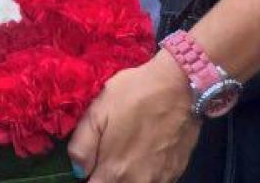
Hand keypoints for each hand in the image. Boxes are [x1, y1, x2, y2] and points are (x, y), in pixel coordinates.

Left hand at [68, 53, 200, 182]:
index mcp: (115, 170)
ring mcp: (161, 179)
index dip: (87, 177)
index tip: (88, 165)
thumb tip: (78, 170)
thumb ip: (82, 145)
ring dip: (126, 177)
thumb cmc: (134, 94)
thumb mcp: (97, 111)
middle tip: (104, 155)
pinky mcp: (176, 172)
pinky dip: (144, 175)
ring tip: (124, 153)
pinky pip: (155, 182)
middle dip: (106, 177)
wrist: (181, 87)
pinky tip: (142, 154)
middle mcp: (139, 181)